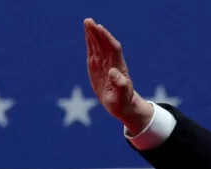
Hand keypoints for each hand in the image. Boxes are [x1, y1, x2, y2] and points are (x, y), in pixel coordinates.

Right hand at [84, 18, 153, 133]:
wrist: (122, 105)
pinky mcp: (97, 67)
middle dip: (98, 33)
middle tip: (89, 21)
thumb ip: (119, 85)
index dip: (107, 39)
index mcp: (118, 68)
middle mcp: (111, 63)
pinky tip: (87, 33)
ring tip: (87, 22)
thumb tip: (113, 72)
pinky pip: (94, 51)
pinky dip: (90, 42)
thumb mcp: (121, 97)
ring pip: (99, 46)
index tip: (100, 29)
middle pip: (105, 44)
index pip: (113, 49)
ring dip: (93, 34)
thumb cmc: (123, 103)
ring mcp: (104, 64)